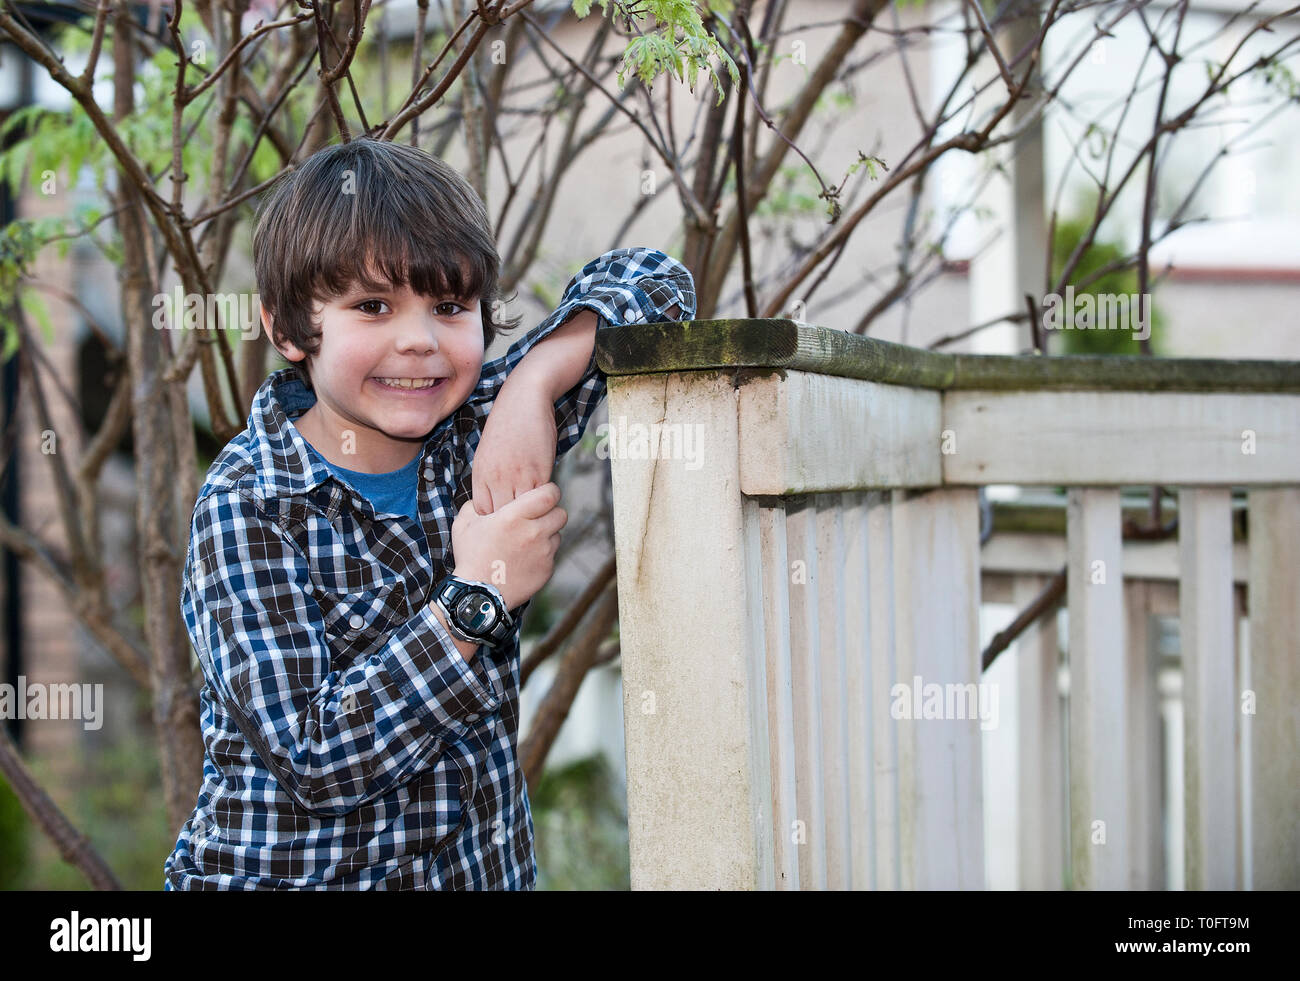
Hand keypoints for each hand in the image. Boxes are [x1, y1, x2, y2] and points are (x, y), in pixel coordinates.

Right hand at [449, 482, 567, 610]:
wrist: (478, 594)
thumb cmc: (470, 557)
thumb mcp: (464, 524)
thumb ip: (477, 505)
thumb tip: (485, 498)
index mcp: (514, 517)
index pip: (550, 494)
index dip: (549, 492)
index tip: (543, 494)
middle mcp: (533, 533)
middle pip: (560, 514)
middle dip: (551, 513)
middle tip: (538, 518)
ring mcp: (543, 553)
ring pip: (557, 535)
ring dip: (547, 535)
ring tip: (527, 542)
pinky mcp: (547, 569)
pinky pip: (552, 555)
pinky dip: (543, 555)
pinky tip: (525, 559)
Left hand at [472, 384, 556, 514]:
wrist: (524, 400)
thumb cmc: (508, 425)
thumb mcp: (487, 453)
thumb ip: (489, 478)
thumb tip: (495, 502)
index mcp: (480, 474)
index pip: (483, 512)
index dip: (494, 519)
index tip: (504, 519)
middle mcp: (495, 478)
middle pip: (501, 516)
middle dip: (511, 523)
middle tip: (522, 525)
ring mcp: (516, 476)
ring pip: (522, 512)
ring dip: (530, 515)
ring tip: (537, 517)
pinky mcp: (538, 472)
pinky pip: (540, 499)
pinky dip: (544, 503)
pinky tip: (547, 502)